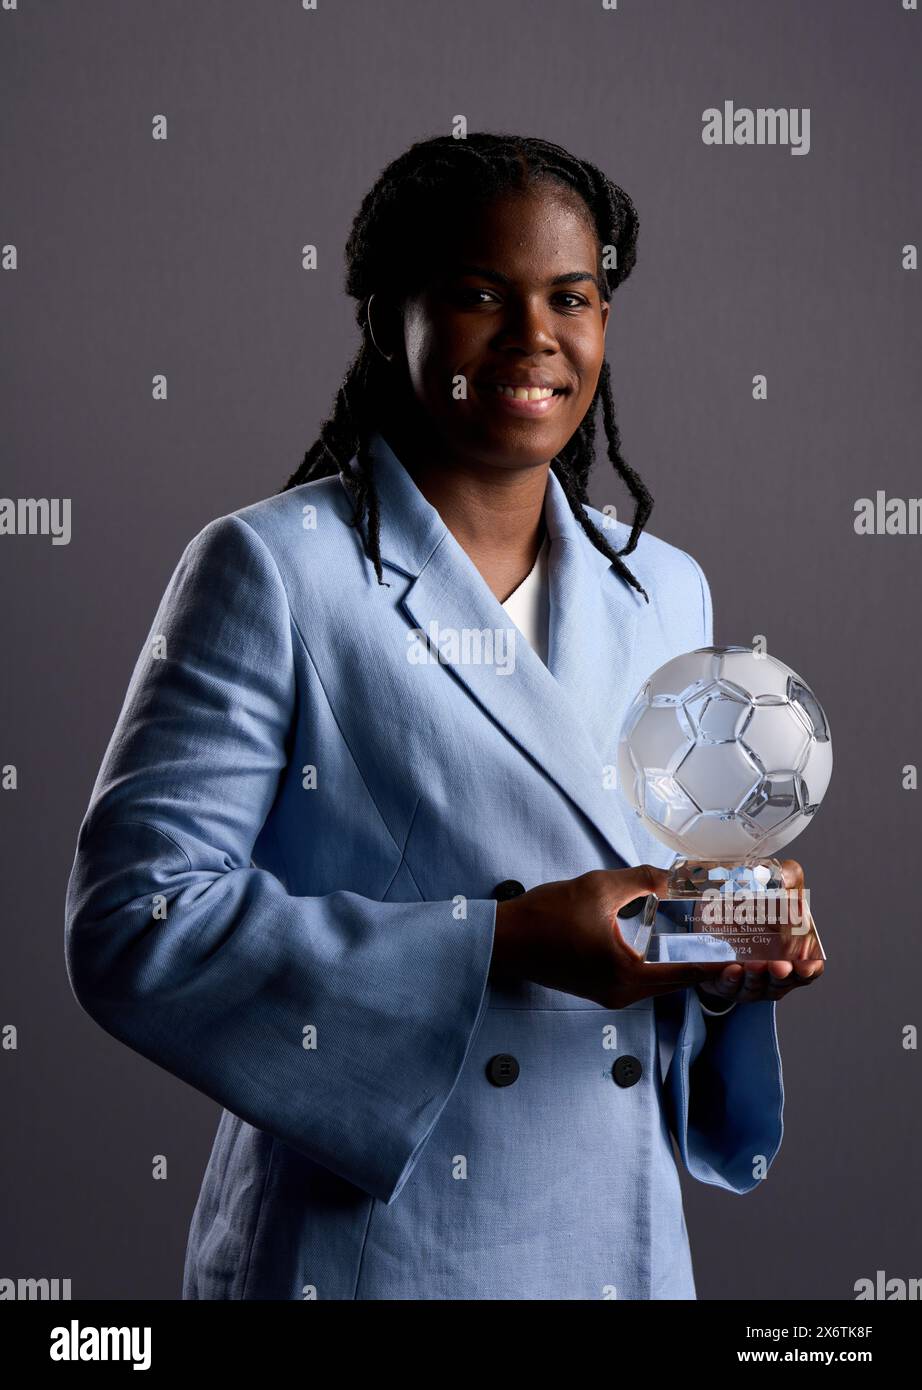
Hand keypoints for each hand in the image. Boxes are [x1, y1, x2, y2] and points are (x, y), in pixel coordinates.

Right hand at [490, 865, 730, 1009]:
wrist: (504, 941)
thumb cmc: (546, 915)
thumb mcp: (598, 887)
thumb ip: (641, 879)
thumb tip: (673, 875)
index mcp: (629, 973)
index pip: (689, 972)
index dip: (721, 962)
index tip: (748, 953)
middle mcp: (624, 992)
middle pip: (679, 983)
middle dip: (706, 964)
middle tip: (732, 942)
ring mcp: (611, 995)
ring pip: (661, 984)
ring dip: (683, 966)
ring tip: (705, 941)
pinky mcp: (599, 990)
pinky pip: (642, 982)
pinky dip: (660, 968)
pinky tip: (666, 946)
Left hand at [695, 859, 824, 1006]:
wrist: (712, 924)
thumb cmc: (753, 913)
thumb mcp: (772, 893)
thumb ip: (786, 880)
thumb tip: (787, 874)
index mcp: (791, 955)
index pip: (808, 969)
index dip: (809, 970)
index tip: (807, 966)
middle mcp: (772, 973)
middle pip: (782, 981)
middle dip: (782, 975)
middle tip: (779, 966)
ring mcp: (749, 980)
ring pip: (755, 985)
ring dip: (756, 976)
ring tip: (754, 964)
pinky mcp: (724, 982)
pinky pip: (728, 985)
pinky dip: (732, 979)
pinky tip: (732, 969)